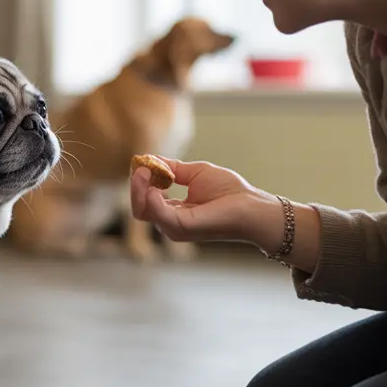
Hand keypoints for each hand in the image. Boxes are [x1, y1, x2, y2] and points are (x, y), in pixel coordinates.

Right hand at [130, 156, 261, 243]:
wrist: (251, 205)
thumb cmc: (230, 192)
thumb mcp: (195, 173)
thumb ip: (173, 168)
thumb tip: (150, 159)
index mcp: (174, 211)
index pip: (146, 200)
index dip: (141, 182)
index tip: (143, 164)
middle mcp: (171, 222)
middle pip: (139, 208)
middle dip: (135, 186)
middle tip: (141, 168)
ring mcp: (175, 227)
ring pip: (143, 211)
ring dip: (139, 189)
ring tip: (146, 172)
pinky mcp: (182, 227)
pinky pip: (158, 214)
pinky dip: (152, 198)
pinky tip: (157, 185)